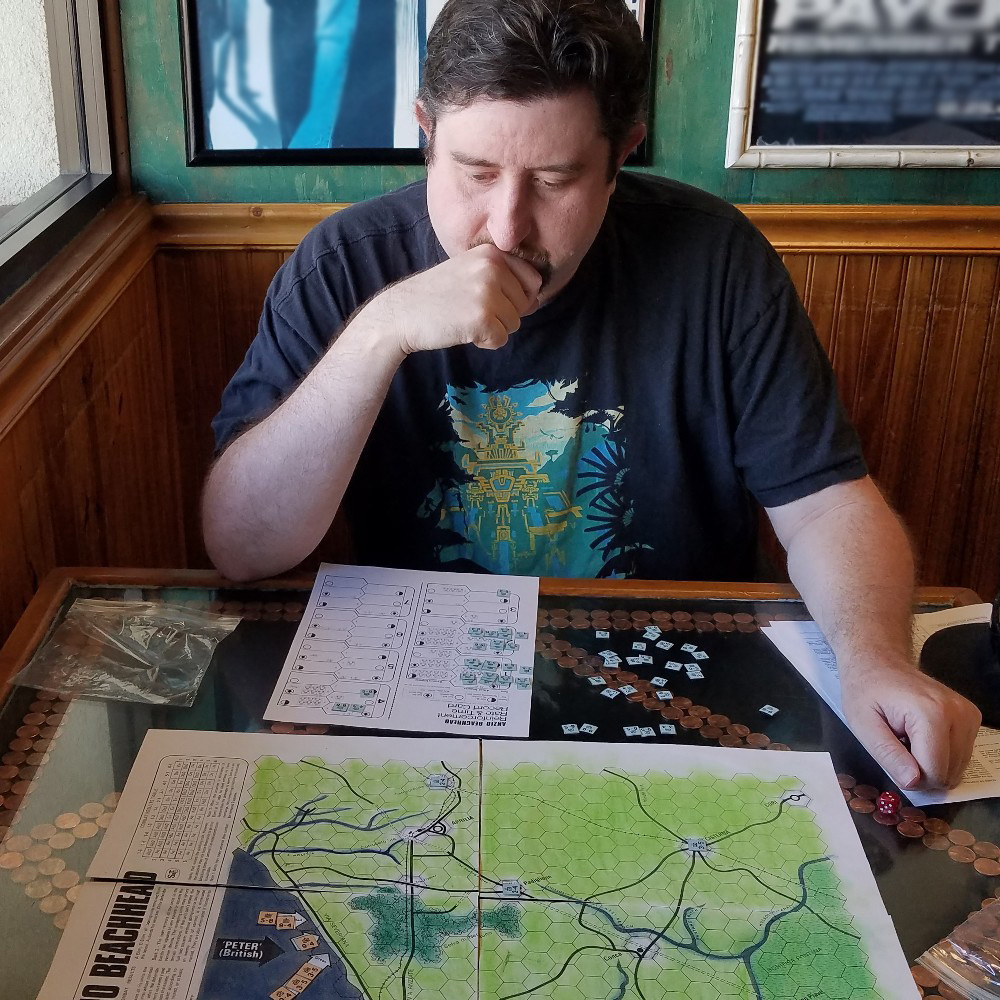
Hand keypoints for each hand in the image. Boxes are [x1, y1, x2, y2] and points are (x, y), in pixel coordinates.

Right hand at [363, 244, 541, 354]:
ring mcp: (488, 293)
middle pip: (525, 305)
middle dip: (503, 314)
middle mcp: (493, 268)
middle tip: (470, 309)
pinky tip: (463, 330)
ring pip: (514, 323)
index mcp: (492, 253)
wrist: (402, 312)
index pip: (533, 280)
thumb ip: (502, 277)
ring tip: (465, 318)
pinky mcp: (483, 318)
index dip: (516, 297)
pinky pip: (501, 340)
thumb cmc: (437, 295)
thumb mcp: (470, 270)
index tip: (490, 299)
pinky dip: (484, 342)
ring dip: (493, 328)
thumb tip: (536, 299)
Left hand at [840, 658, 980, 789]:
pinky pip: (961, 755)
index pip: (934, 772)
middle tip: (898, 745)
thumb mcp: (862, 725)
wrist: (878, 662)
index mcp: (931, 713)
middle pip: (948, 773)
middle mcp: (957, 712)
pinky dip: (941, 753)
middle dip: (921, 770)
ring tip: (909, 737)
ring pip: (957, 767)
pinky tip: (921, 735)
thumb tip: (913, 782)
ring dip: (931, 761)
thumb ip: (888, 755)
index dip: (910, 778)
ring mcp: (968, 714)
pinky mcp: (971, 717)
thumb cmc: (865, 690)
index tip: (892, 758)